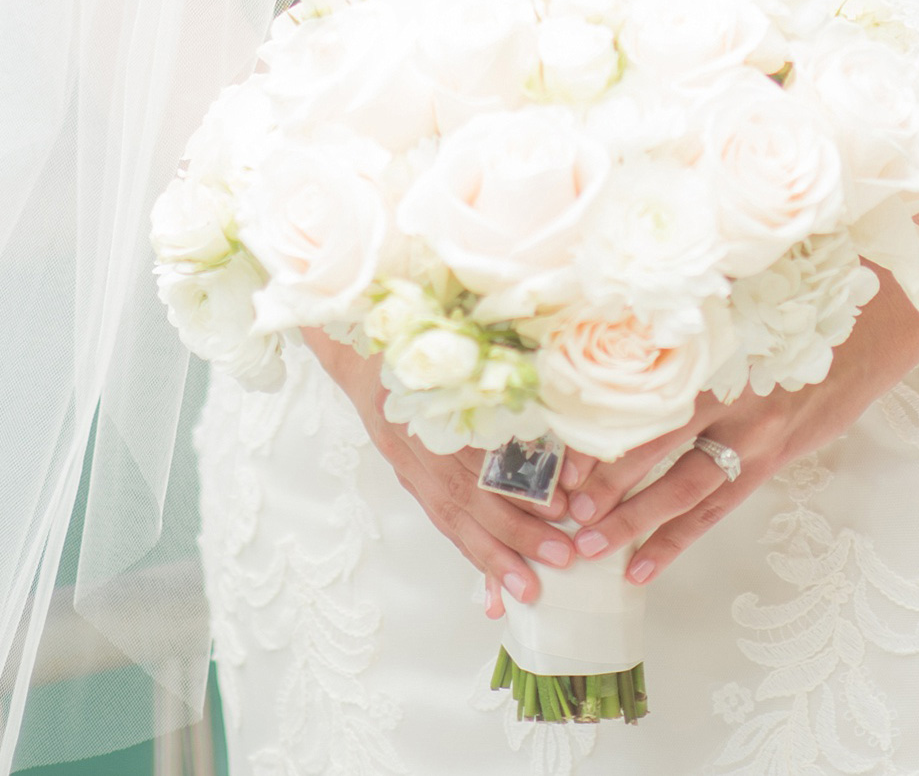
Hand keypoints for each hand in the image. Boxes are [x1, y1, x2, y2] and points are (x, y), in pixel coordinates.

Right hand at [300, 330, 573, 607]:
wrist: (357, 340)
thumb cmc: (415, 331)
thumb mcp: (452, 339)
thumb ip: (494, 369)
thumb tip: (554, 400)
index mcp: (423, 402)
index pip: (473, 457)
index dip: (515, 487)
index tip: (560, 505)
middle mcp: (410, 440)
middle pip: (462, 497)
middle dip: (513, 534)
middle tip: (560, 556)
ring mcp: (404, 461)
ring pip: (449, 517)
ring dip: (490, 555)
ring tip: (528, 587)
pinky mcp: (407, 474)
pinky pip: (439, 518)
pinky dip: (468, 548)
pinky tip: (491, 582)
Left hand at [499, 283, 918, 598]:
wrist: (883, 313)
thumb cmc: (808, 291)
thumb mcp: (746, 289)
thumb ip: (692, 310)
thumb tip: (621, 310)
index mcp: (716, 346)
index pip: (645, 394)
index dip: (601, 426)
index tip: (557, 451)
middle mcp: (732, 391)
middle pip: (656, 443)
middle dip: (605, 479)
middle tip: (559, 509)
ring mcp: (755, 430)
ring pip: (683, 486)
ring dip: (634, 519)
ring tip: (589, 546)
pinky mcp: (774, 455)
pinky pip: (717, 507)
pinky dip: (677, 539)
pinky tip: (643, 564)